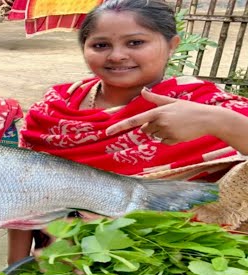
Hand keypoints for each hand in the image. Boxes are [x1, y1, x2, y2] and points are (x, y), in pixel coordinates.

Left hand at [105, 88, 238, 144]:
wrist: (208, 119)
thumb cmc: (189, 109)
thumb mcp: (172, 101)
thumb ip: (155, 98)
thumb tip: (142, 90)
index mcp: (157, 112)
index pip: (134, 120)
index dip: (119, 127)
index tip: (107, 132)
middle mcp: (159, 122)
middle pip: (145, 129)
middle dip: (153, 126)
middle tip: (169, 121)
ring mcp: (165, 132)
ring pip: (154, 136)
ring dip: (162, 132)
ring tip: (177, 125)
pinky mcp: (171, 140)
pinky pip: (164, 142)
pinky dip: (170, 139)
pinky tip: (180, 132)